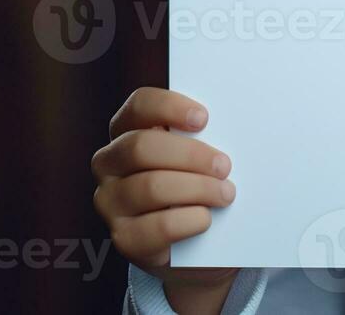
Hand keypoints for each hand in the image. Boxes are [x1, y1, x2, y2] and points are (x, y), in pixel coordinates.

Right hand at [91, 87, 239, 314]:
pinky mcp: (124, 237)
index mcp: (128, 131)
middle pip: (141, 147)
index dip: (169, 107)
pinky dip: (189, 220)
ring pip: (151, 187)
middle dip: (191, 155)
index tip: (204, 119)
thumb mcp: (196, 152)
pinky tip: (205, 218)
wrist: (191, 239)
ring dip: (198, 189)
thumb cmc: (195, 180)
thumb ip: (202, 135)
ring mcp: (111, 201)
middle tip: (224, 165)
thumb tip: (235, 124)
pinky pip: (158, 226)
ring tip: (225, 193)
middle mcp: (109, 163)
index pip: (139, 106)